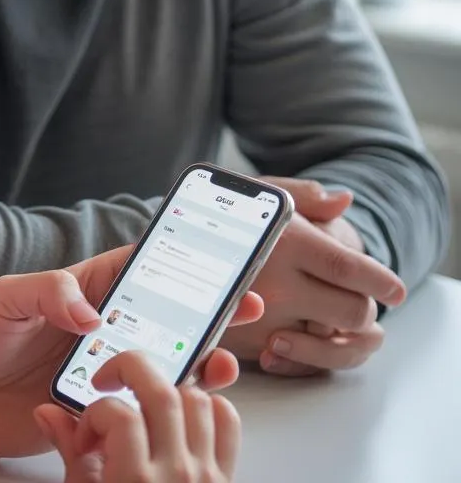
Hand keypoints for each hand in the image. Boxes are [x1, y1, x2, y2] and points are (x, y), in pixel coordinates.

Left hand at [0, 246, 263, 459]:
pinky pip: (138, 408)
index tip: (219, 258)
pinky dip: (164, 404)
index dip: (180, 262)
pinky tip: (181, 399)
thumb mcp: (6, 298)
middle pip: (166, 316)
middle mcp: (101, 331)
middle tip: (246, 303)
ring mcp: (101, 372)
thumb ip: (48, 293)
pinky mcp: (95, 411)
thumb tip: (92, 316)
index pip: (140, 270)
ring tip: (225, 358)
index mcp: (84, 292)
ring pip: (163, 363)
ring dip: (198, 359)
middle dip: (209, 309)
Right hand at [33, 351, 239, 481]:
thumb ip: (70, 454)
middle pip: (161, 390)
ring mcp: (206, 476)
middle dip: (128, 369)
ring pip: (197, 399)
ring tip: (144, 407)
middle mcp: (177, 474)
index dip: (93, 414)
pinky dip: (209, 408)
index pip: (118, 415)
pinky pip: (228, 423)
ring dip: (167, 391)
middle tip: (108, 381)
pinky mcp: (226, 479)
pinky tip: (181, 418)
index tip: (85, 435)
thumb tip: (46, 413)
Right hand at [221, 177, 405, 375]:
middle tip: (352, 294)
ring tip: (326, 312)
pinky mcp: (250, 344)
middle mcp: (278, 283)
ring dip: (340, 330)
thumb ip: (299, 195)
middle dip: (362, 304)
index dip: (380, 279)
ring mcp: (264, 318)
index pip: (348, 267)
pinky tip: (298, 326)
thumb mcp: (252, 193)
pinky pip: (303, 359)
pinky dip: (310, 348)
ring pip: (334, 341)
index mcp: (285, 242)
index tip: (394, 286)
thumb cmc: (212, 218)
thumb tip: (342, 201)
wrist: (158, 257)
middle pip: (353, 310)